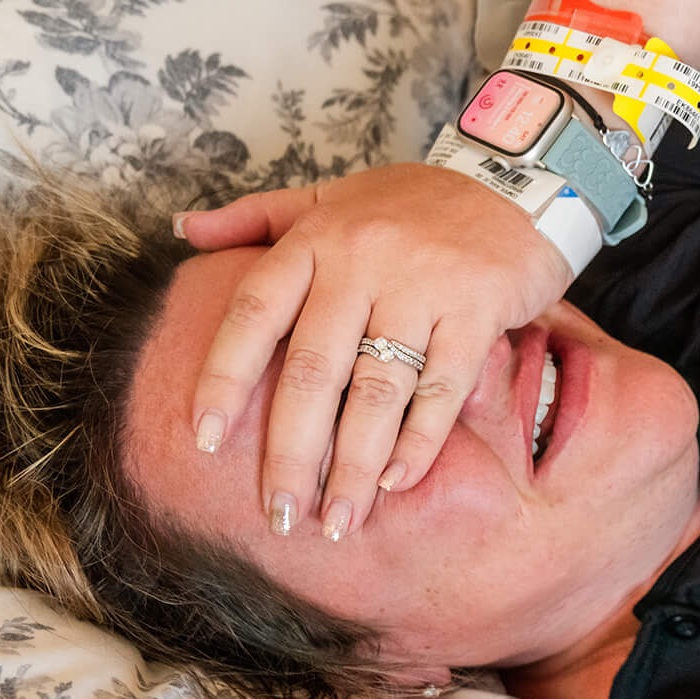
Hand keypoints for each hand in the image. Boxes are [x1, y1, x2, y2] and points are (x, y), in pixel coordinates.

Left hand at [179, 163, 573, 537]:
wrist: (517, 179)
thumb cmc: (417, 201)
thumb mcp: (330, 195)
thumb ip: (256, 217)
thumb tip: (182, 228)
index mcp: (316, 238)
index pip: (254, 313)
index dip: (225, 379)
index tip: (205, 441)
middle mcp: (360, 260)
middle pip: (312, 371)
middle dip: (292, 453)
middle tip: (279, 514)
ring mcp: (420, 285)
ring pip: (376, 391)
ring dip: (355, 466)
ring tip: (340, 519)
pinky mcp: (476, 308)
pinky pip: (442, 388)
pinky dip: (419, 441)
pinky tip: (397, 482)